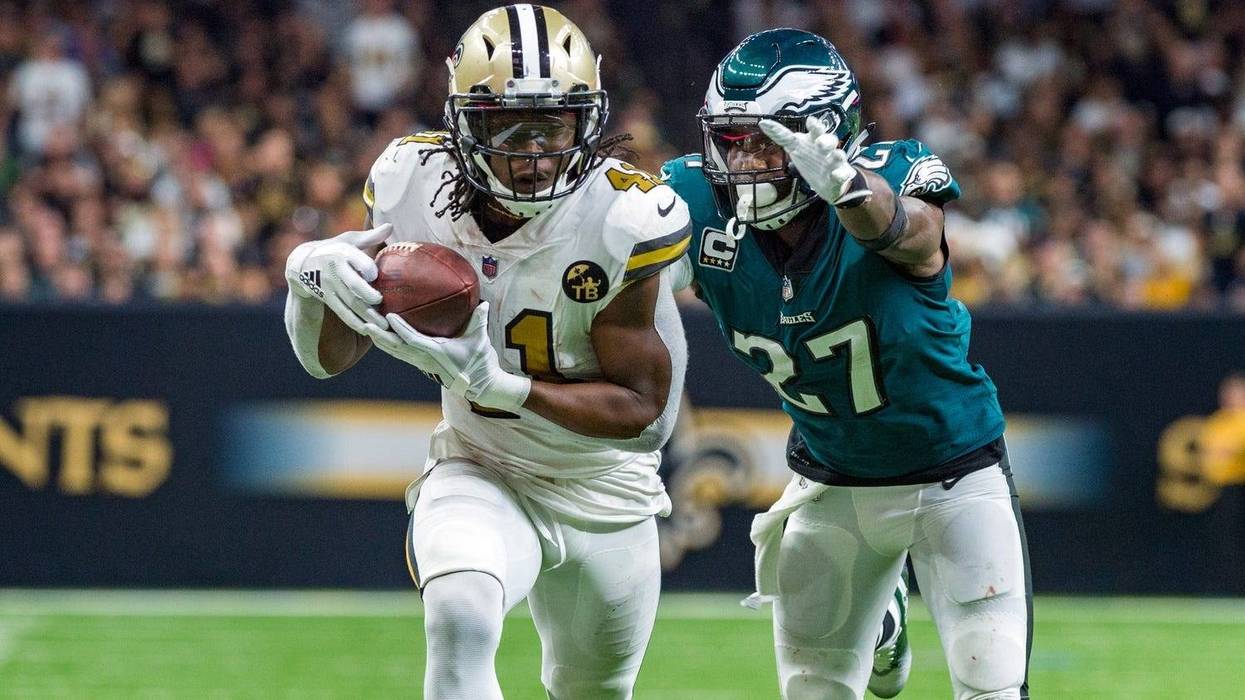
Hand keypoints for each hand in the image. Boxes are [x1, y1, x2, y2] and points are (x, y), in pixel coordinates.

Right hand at [285, 223, 391, 332]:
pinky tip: (367, 329)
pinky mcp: (327, 298)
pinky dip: (354, 321)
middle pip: (353, 284)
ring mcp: (330, 286)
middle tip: (381, 302)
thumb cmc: (333, 249)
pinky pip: (342, 312)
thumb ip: (369, 237)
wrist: (303, 264)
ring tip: (382, 324)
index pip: (355, 259)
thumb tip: (390, 226)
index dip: (365, 267)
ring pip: (350, 302)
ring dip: (365, 314)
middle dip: (367, 295)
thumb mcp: (348, 240)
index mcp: (342, 252)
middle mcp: (335, 270)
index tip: (375, 275)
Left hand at [363, 302, 530, 411]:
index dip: (400, 329)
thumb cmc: (480, 362)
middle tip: (365, 320)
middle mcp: (425, 358)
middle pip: (396, 347)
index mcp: (437, 351)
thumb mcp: (480, 340)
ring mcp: (421, 362)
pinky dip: (386, 345)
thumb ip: (479, 320)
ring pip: (394, 352)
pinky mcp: (420, 364)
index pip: (413, 340)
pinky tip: (376, 336)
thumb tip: (483, 302)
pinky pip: (398, 354)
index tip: (388, 316)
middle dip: (380, 334)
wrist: (479, 384)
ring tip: (364, 325)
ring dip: (379, 339)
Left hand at [759, 116, 869, 206]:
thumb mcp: (796, 147)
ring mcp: (834, 162)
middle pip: (829, 140)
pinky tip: (836, 175)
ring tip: (834, 156)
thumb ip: (782, 136)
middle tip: (820, 142)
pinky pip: (842, 174)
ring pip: (838, 155)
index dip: (814, 125)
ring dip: (836, 155)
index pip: (814, 130)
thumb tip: (763, 123)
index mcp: (815, 140)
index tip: (811, 121)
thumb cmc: (812, 160)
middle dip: (826, 139)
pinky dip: (840, 175)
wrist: (830, 182)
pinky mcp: (840, 175)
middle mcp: (826, 149)